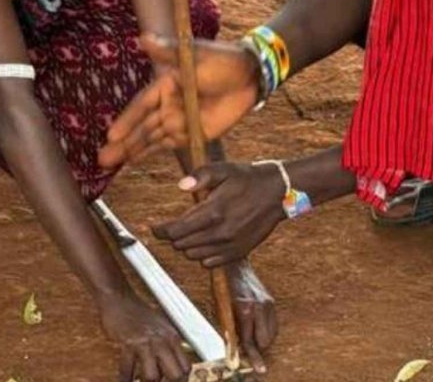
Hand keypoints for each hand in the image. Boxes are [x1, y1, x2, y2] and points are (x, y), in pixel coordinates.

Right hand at [98, 289, 191, 381]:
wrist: (120, 298)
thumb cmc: (139, 314)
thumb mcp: (161, 327)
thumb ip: (168, 345)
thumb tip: (173, 364)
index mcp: (172, 338)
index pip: (186, 367)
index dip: (182, 380)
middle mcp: (161, 341)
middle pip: (175, 375)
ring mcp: (145, 343)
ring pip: (153, 376)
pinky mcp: (128, 344)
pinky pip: (127, 369)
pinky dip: (125, 378)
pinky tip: (125, 380)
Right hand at [99, 35, 261, 168]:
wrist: (250, 76)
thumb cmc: (222, 61)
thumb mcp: (194, 56)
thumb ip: (167, 51)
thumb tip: (143, 38)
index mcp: (165, 84)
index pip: (141, 106)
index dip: (127, 121)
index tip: (111, 136)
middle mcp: (167, 103)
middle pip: (142, 127)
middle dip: (123, 143)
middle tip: (102, 159)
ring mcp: (178, 119)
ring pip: (150, 138)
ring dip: (131, 151)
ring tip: (110, 163)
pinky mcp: (192, 132)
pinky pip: (169, 145)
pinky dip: (151, 153)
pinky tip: (133, 161)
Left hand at [154, 163, 286, 268]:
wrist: (278, 193)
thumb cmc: (248, 179)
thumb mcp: (224, 169)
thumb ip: (201, 176)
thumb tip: (181, 185)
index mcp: (214, 211)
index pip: (176, 230)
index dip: (161, 230)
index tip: (154, 228)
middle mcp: (221, 233)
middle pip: (182, 245)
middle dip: (173, 236)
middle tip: (172, 226)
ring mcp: (230, 245)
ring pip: (194, 256)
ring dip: (186, 246)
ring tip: (189, 232)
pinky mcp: (238, 253)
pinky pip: (210, 263)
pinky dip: (202, 256)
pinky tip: (204, 242)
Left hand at [230, 261, 277, 373]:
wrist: (234, 264)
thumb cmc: (223, 287)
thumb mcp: (220, 309)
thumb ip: (229, 331)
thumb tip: (234, 350)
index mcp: (245, 310)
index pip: (250, 341)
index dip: (253, 357)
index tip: (259, 369)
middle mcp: (259, 307)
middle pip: (265, 342)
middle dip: (256, 347)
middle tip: (246, 345)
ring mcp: (268, 304)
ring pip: (271, 335)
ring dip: (261, 339)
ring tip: (249, 331)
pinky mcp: (271, 301)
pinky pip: (273, 325)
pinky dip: (266, 329)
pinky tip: (255, 324)